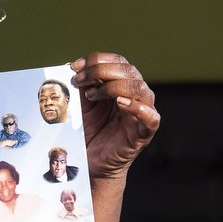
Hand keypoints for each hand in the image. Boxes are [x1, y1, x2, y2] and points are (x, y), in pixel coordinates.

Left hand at [70, 53, 159, 180]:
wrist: (91, 161)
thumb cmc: (88, 130)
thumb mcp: (81, 103)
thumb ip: (82, 85)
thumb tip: (71, 66)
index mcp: (122, 83)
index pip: (118, 61)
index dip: (97, 59)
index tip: (74, 66)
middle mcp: (136, 94)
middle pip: (129, 70)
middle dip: (100, 70)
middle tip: (79, 80)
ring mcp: (142, 112)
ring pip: (139, 88)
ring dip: (113, 86)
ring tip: (92, 95)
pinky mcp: (144, 132)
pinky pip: (151, 117)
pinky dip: (137, 107)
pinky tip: (120, 103)